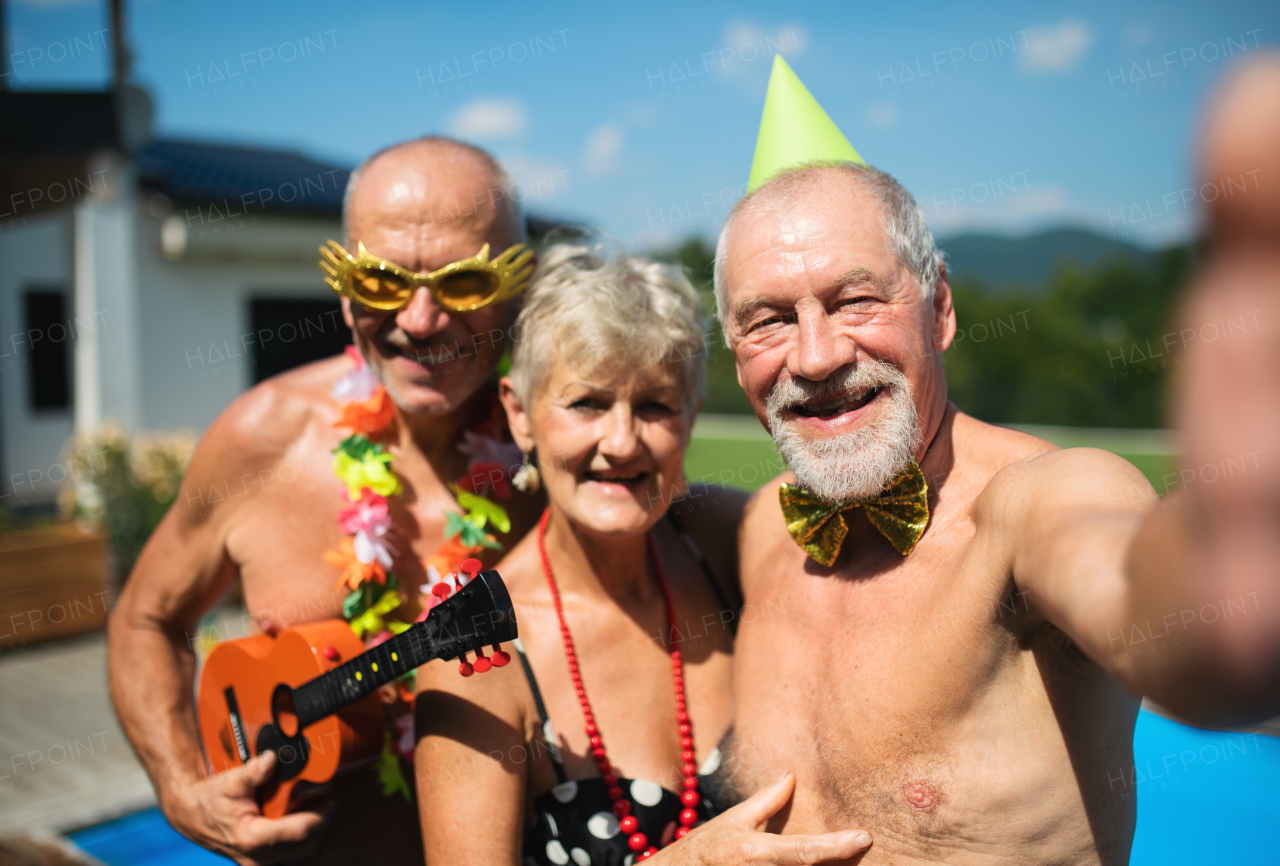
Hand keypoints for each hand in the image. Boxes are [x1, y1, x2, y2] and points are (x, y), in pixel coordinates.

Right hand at [167, 751, 332, 865]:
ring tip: (314, 811)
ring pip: (298, 854)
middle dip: (320, 825)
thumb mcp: (231, 782)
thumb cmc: (211, 800)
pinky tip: (298, 820)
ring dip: (311, 835)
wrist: (191, 815)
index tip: (330, 801)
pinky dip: (297, 840)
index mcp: (252, 838)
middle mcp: (256, 856)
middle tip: (326, 804)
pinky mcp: (257, 861)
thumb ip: (254, 771)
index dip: (320, 816)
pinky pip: (287, 854)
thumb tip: (272, 759)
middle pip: (305, 846)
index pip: (300, 832)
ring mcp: (257, 862)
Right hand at [653, 773, 870, 864]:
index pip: (805, 851)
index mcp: (757, 852)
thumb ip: (767, 801)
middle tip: (858, 849)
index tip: (864, 837)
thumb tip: (792, 776)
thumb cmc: (704, 850)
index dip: (837, 846)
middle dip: (837, 865)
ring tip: (844, 860)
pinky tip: (817, 865)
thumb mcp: (734, 821)